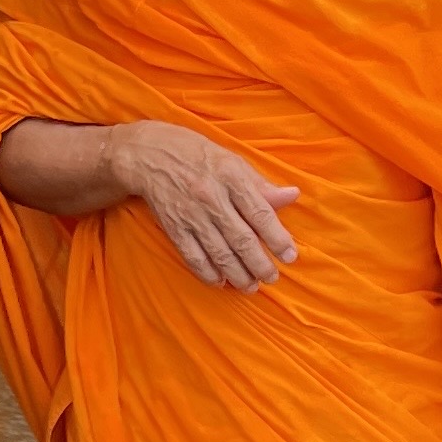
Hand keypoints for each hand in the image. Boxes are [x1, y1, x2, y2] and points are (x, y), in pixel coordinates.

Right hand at [110, 121, 299, 288]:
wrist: (149, 154)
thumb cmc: (197, 155)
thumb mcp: (232, 161)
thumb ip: (261, 184)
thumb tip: (293, 195)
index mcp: (231, 176)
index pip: (260, 213)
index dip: (278, 238)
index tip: (290, 256)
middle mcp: (211, 197)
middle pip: (241, 239)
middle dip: (259, 264)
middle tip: (272, 278)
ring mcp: (191, 214)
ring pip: (219, 253)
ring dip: (238, 274)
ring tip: (251, 286)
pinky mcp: (173, 227)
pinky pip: (193, 256)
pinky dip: (208, 273)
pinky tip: (221, 282)